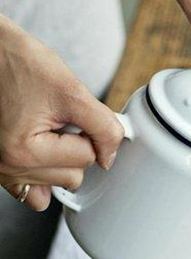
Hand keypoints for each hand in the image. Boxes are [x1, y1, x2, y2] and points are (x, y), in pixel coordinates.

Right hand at [0, 17, 123, 211]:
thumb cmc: (18, 63)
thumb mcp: (70, 89)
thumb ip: (102, 126)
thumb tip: (110, 156)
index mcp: (23, 151)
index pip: (86, 157)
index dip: (86, 131)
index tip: (69, 112)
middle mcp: (7, 167)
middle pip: (72, 177)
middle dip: (72, 146)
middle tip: (54, 118)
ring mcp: (2, 172)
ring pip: (58, 183)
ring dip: (58, 157)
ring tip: (40, 128)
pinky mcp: (0, 171)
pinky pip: (34, 195)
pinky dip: (44, 175)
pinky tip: (39, 150)